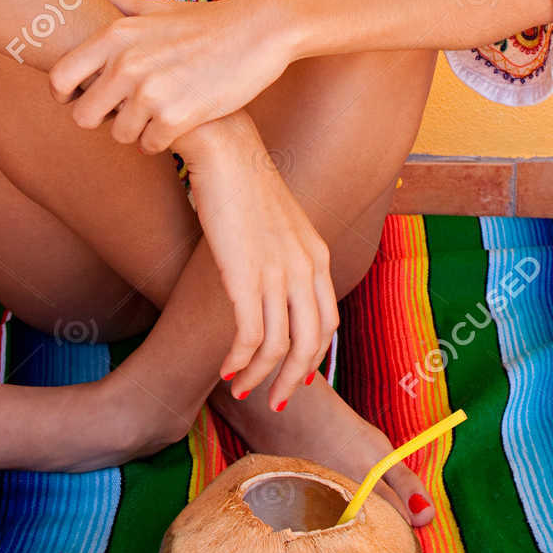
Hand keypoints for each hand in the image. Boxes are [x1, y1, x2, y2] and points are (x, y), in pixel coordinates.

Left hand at [47, 0, 293, 152]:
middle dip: (102, 119)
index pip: (60, 78)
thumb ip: (119, 5)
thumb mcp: (158, 6)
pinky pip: (150, 146)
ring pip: (119, 135)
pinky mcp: (176, 118)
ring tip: (157, 114)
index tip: (80, 98)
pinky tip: (176, 123)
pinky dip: (161, 140)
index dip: (65, 95)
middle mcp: (126, 64)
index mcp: (115, 36)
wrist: (257, 32)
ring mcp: (150, 92)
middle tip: (124, 112)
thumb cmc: (205, 22)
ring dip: (136, 130)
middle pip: (83, 116)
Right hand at [182, 115, 338, 411]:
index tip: (294, 376)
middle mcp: (305, 268)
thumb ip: (282, 255)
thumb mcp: (277, 222)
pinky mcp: (246, 276)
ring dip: (259, 377)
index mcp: (317, 256)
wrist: (225, 150)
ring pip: (278, 347)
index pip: (327, 323)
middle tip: (272, 401)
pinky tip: (225, 368)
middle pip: (310, 344)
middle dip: (291, 379)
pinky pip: (249, 336)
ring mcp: (277, 273)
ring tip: (240, 388)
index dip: (313, 357)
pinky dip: (238, 360)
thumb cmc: (241, 182)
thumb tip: (267, 285)